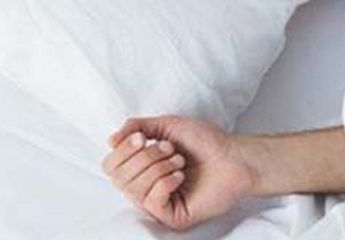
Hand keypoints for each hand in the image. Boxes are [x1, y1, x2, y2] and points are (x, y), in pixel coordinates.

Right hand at [101, 116, 253, 231]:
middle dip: (145, 157)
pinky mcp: (171, 217)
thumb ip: (137, 127)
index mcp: (141, 169)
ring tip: (180, 161)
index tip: (144, 137)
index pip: (110, 166)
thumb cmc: (205, 142)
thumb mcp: (167, 126)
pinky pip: (152, 202)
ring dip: (159, 167)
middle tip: (171, 149)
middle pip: (118, 178)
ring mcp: (158, 205)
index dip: (123, 150)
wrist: (234, 156)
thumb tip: (111, 140)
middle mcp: (145, 189)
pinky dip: (165, 183)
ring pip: (134, 190)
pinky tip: (181, 177)